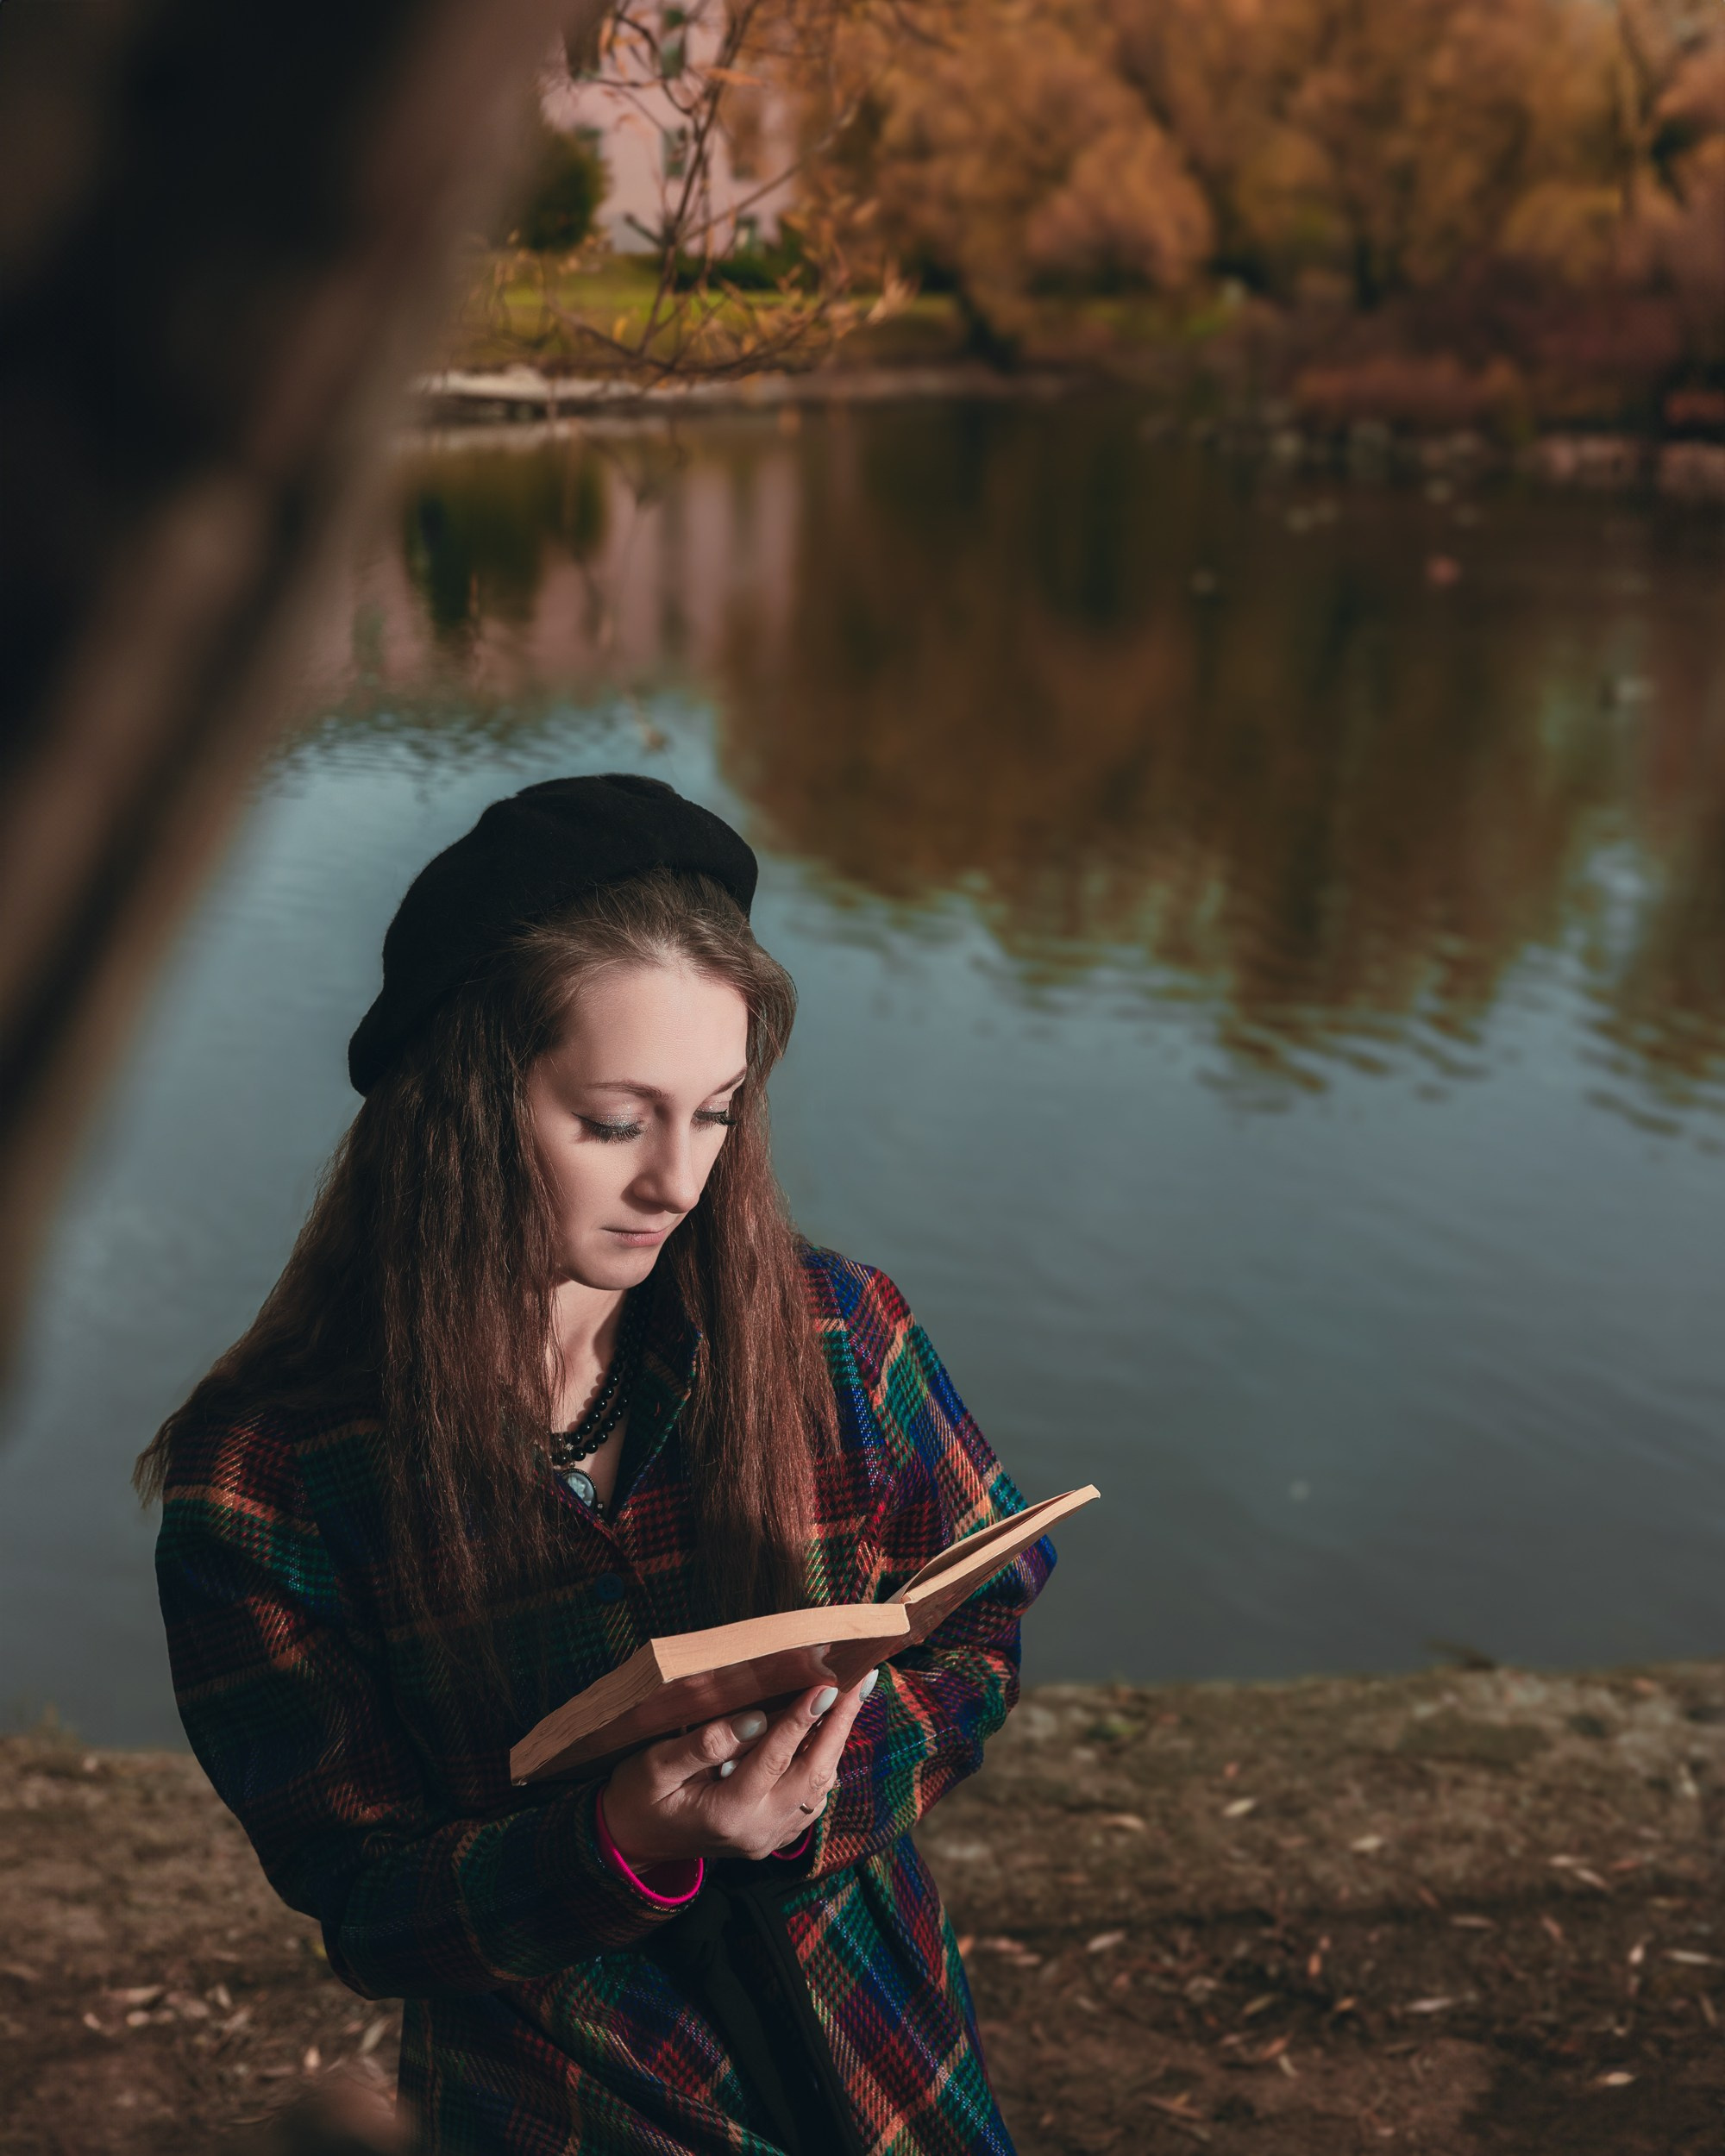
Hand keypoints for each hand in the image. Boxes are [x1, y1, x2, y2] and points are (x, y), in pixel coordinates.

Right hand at [600, 1670, 876, 1867]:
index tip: (826, 1685)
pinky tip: (828, 1736)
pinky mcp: (772, 1838)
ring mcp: (769, 1838)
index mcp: (728, 1812)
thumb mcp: (655, 1765)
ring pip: (818, 1789)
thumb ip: (703, 1743)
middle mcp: (757, 1830)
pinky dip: (824, 1767)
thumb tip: (754, 1718)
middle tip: (859, 1682)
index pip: (775, 1757)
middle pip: (812, 1773)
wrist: (631, 1844)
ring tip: (852, 1699)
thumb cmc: (638, 1797)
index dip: (802, 1718)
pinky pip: (811, 1802)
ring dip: (836, 1743)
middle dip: (839, 1725)